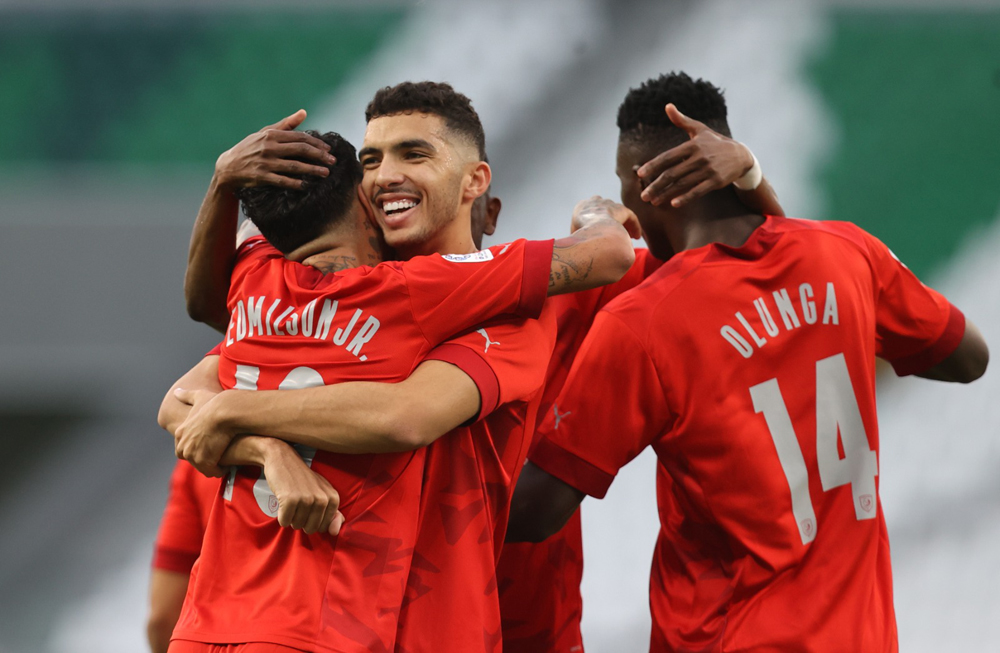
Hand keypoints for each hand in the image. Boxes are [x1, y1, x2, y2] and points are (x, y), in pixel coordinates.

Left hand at [173, 388, 230, 476]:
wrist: (225, 412)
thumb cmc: (215, 404)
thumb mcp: (198, 396)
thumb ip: (187, 395)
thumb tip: (176, 392)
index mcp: (180, 432)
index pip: (183, 447)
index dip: (196, 448)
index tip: (209, 447)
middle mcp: (183, 445)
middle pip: (190, 459)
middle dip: (202, 459)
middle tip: (216, 455)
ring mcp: (191, 454)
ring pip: (200, 466)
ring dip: (211, 466)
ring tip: (223, 462)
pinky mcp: (203, 461)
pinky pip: (210, 471)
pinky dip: (218, 470)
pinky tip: (226, 465)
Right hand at [214, 110, 336, 191]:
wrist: (228, 167)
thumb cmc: (250, 148)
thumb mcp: (265, 133)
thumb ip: (286, 124)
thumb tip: (304, 112)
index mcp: (271, 135)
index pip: (299, 137)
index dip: (316, 144)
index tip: (329, 149)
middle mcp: (269, 147)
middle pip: (300, 150)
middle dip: (319, 156)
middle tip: (333, 162)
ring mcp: (265, 162)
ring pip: (294, 166)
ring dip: (312, 170)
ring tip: (325, 173)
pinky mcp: (261, 176)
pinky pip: (281, 180)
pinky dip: (294, 183)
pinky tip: (306, 185)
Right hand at [261, 445, 344, 535]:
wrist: (282, 459)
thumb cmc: (302, 479)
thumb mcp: (321, 491)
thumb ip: (332, 512)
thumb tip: (335, 532)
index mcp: (333, 498)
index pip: (324, 527)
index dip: (313, 521)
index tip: (309, 506)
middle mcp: (322, 499)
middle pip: (310, 529)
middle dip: (301, 521)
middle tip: (298, 503)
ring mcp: (307, 499)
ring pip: (296, 525)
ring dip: (290, 517)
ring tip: (291, 501)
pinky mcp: (290, 499)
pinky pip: (284, 522)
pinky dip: (281, 516)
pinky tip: (283, 502)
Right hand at [571, 196, 641, 238]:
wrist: (592, 233)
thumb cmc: (580, 238)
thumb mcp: (574, 236)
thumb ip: (578, 237)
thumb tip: (581, 248)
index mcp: (582, 206)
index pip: (590, 210)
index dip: (596, 220)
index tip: (600, 230)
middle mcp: (595, 201)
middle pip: (605, 208)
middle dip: (611, 219)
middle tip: (615, 231)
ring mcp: (609, 204)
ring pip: (619, 213)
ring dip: (624, 224)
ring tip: (628, 237)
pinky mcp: (621, 209)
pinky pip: (630, 217)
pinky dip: (634, 227)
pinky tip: (636, 237)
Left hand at [636, 103, 754, 207]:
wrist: (741, 155)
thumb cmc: (715, 142)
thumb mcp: (700, 129)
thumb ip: (682, 120)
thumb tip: (667, 106)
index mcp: (692, 145)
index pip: (668, 157)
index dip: (653, 165)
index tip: (640, 173)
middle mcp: (699, 157)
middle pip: (672, 173)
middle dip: (656, 185)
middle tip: (643, 196)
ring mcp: (708, 170)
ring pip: (682, 184)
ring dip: (666, 194)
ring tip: (653, 201)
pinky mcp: (715, 182)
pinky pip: (697, 191)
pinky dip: (686, 198)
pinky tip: (674, 204)